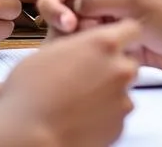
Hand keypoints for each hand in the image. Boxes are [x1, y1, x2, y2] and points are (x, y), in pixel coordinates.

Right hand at [0, 21, 139, 146]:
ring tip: (79, 97)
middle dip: (114, 65)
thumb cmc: (32, 90)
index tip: (108, 41)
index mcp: (104, 44)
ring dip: (109, 91)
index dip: (121, 35)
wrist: (29, 132)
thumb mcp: (51, 49)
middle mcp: (119, 70)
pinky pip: (116, 114)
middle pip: (129, 61)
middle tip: (87, 72)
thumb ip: (77, 41)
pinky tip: (80, 114)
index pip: (131, 29)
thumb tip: (80, 40)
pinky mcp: (119, 127)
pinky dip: (104, 113)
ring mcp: (122, 100)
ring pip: (124, 90)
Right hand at [40, 0, 161, 73]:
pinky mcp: (111, 36)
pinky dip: (81, 41)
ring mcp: (108, 14)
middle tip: (65, 23)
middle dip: (62, 5)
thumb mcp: (134, 1)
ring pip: (76, 17)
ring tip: (78, 36)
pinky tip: (84, 48)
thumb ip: (98, 0)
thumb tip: (70, 6)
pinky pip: (87, 36)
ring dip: (72, 26)